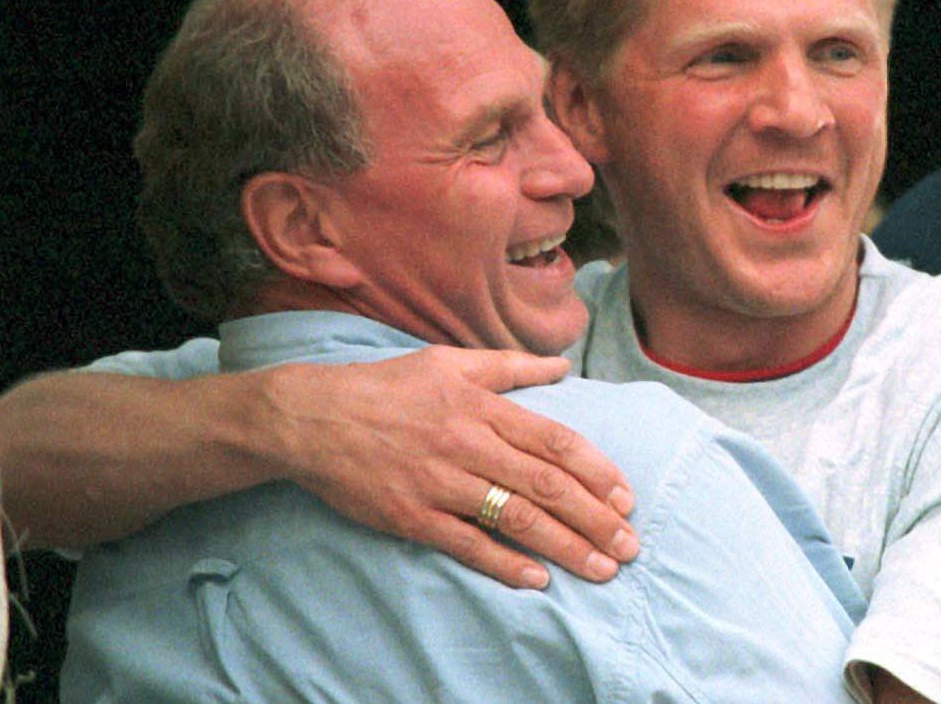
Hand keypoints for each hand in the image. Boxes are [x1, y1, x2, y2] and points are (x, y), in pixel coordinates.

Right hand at [249, 346, 636, 589]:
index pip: (554, 440)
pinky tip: (538, 579)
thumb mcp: (448, 361)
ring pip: (516, 518)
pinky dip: (505, 563)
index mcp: (481, 405)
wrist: (311, 418)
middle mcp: (467, 443)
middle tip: (629, 545)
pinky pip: (467, 544)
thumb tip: (562, 367)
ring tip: (601, 568)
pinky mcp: (412, 516)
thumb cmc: (385, 387)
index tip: (625, 497)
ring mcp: (440, 482)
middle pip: (545, 485)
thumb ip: (509, 366)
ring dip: (565, 546)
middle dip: (595, 518)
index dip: (596, 471)